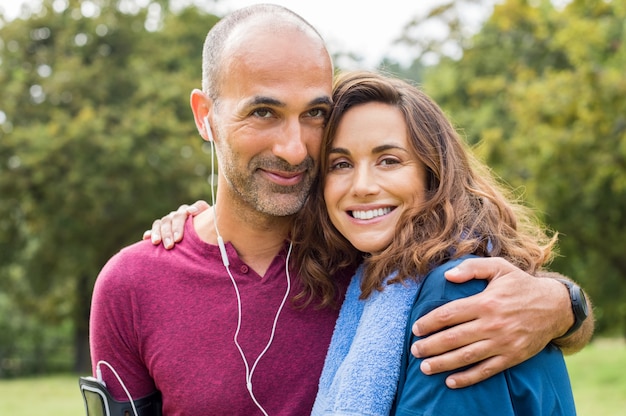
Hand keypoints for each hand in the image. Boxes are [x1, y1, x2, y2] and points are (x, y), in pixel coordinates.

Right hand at [142, 200, 209, 248]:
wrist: (205, 233)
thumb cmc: (209, 227)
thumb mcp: (210, 220)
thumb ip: (202, 212)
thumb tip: (190, 210)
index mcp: (187, 212)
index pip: (181, 214)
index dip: (179, 225)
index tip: (179, 238)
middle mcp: (175, 215)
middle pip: (169, 220)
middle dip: (168, 233)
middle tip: (171, 245)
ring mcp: (167, 222)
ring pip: (159, 224)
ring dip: (157, 233)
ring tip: (157, 243)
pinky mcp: (160, 230)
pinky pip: (152, 229)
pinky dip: (149, 233)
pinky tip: (146, 238)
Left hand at [410, 257, 570, 388]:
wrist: (555, 307)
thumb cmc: (521, 285)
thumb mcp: (499, 267)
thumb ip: (472, 268)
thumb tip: (447, 276)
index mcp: (485, 302)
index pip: (449, 314)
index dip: (429, 323)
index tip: (415, 328)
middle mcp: (492, 324)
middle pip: (453, 338)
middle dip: (430, 346)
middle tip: (414, 351)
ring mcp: (502, 343)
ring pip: (466, 356)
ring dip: (442, 363)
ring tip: (425, 367)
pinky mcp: (512, 357)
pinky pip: (486, 370)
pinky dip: (467, 378)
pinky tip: (451, 381)